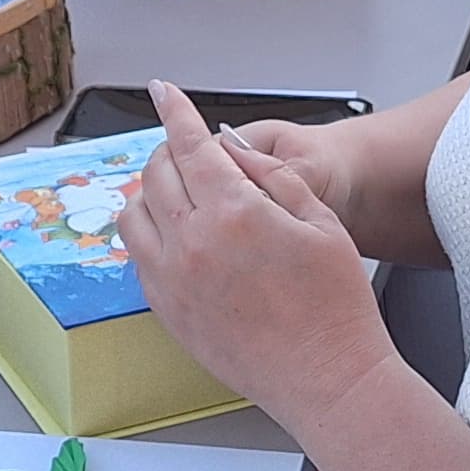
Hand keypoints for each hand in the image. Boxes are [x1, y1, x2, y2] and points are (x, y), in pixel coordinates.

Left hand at [121, 82, 402, 431]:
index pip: (190, 144)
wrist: (328, 379)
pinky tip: (177, 237)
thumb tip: (231, 150)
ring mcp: (173, 280)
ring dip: (150, 192)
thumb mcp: (320, 221)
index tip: (164, 92)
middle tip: (187, 149)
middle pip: (156, 174)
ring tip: (177, 193)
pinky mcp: (167, 312)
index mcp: (233, 212)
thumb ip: (270, 176)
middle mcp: (192, 243)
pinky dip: (149, 234)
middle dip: (168, 150)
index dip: (175, 110)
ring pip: (133, 215)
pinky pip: (138, 258)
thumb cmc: (336, 306)